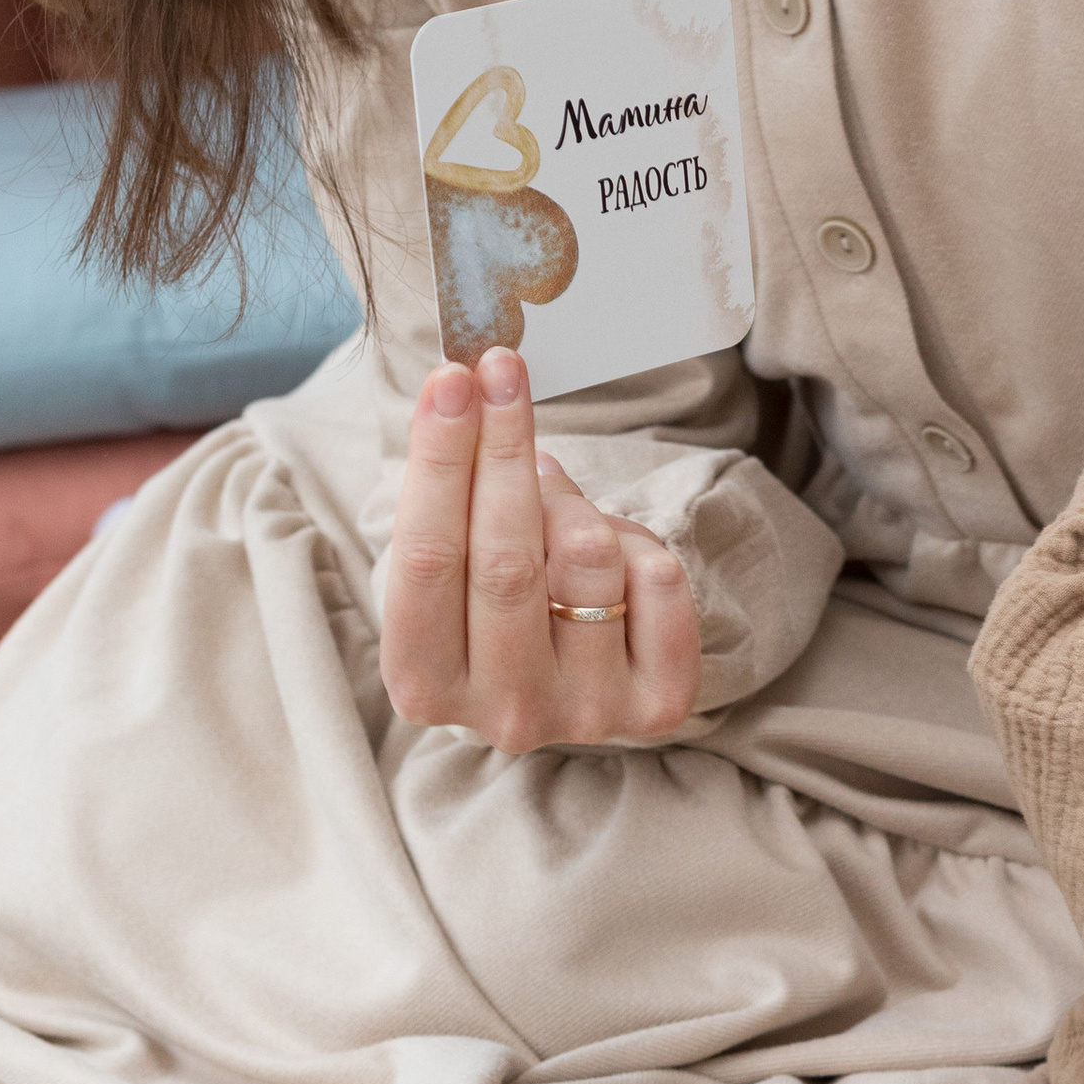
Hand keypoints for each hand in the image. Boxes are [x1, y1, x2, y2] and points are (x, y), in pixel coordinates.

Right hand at [383, 349, 701, 749]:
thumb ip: (451, 496)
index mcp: (425, 684)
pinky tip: (614, 555)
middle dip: (504, 448)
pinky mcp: (656, 703)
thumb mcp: (454, 565)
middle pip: (505, 560)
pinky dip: (637, 541)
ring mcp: (583, 713)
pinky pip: (659, 579)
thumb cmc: (490, 608)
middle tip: (504, 370)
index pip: (427, 559)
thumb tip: (474, 389)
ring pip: (587, 558)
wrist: (567, 681)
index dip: (442, 461)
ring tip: (560, 504)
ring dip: (573, 502)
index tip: (454, 379)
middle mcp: (502, 713)